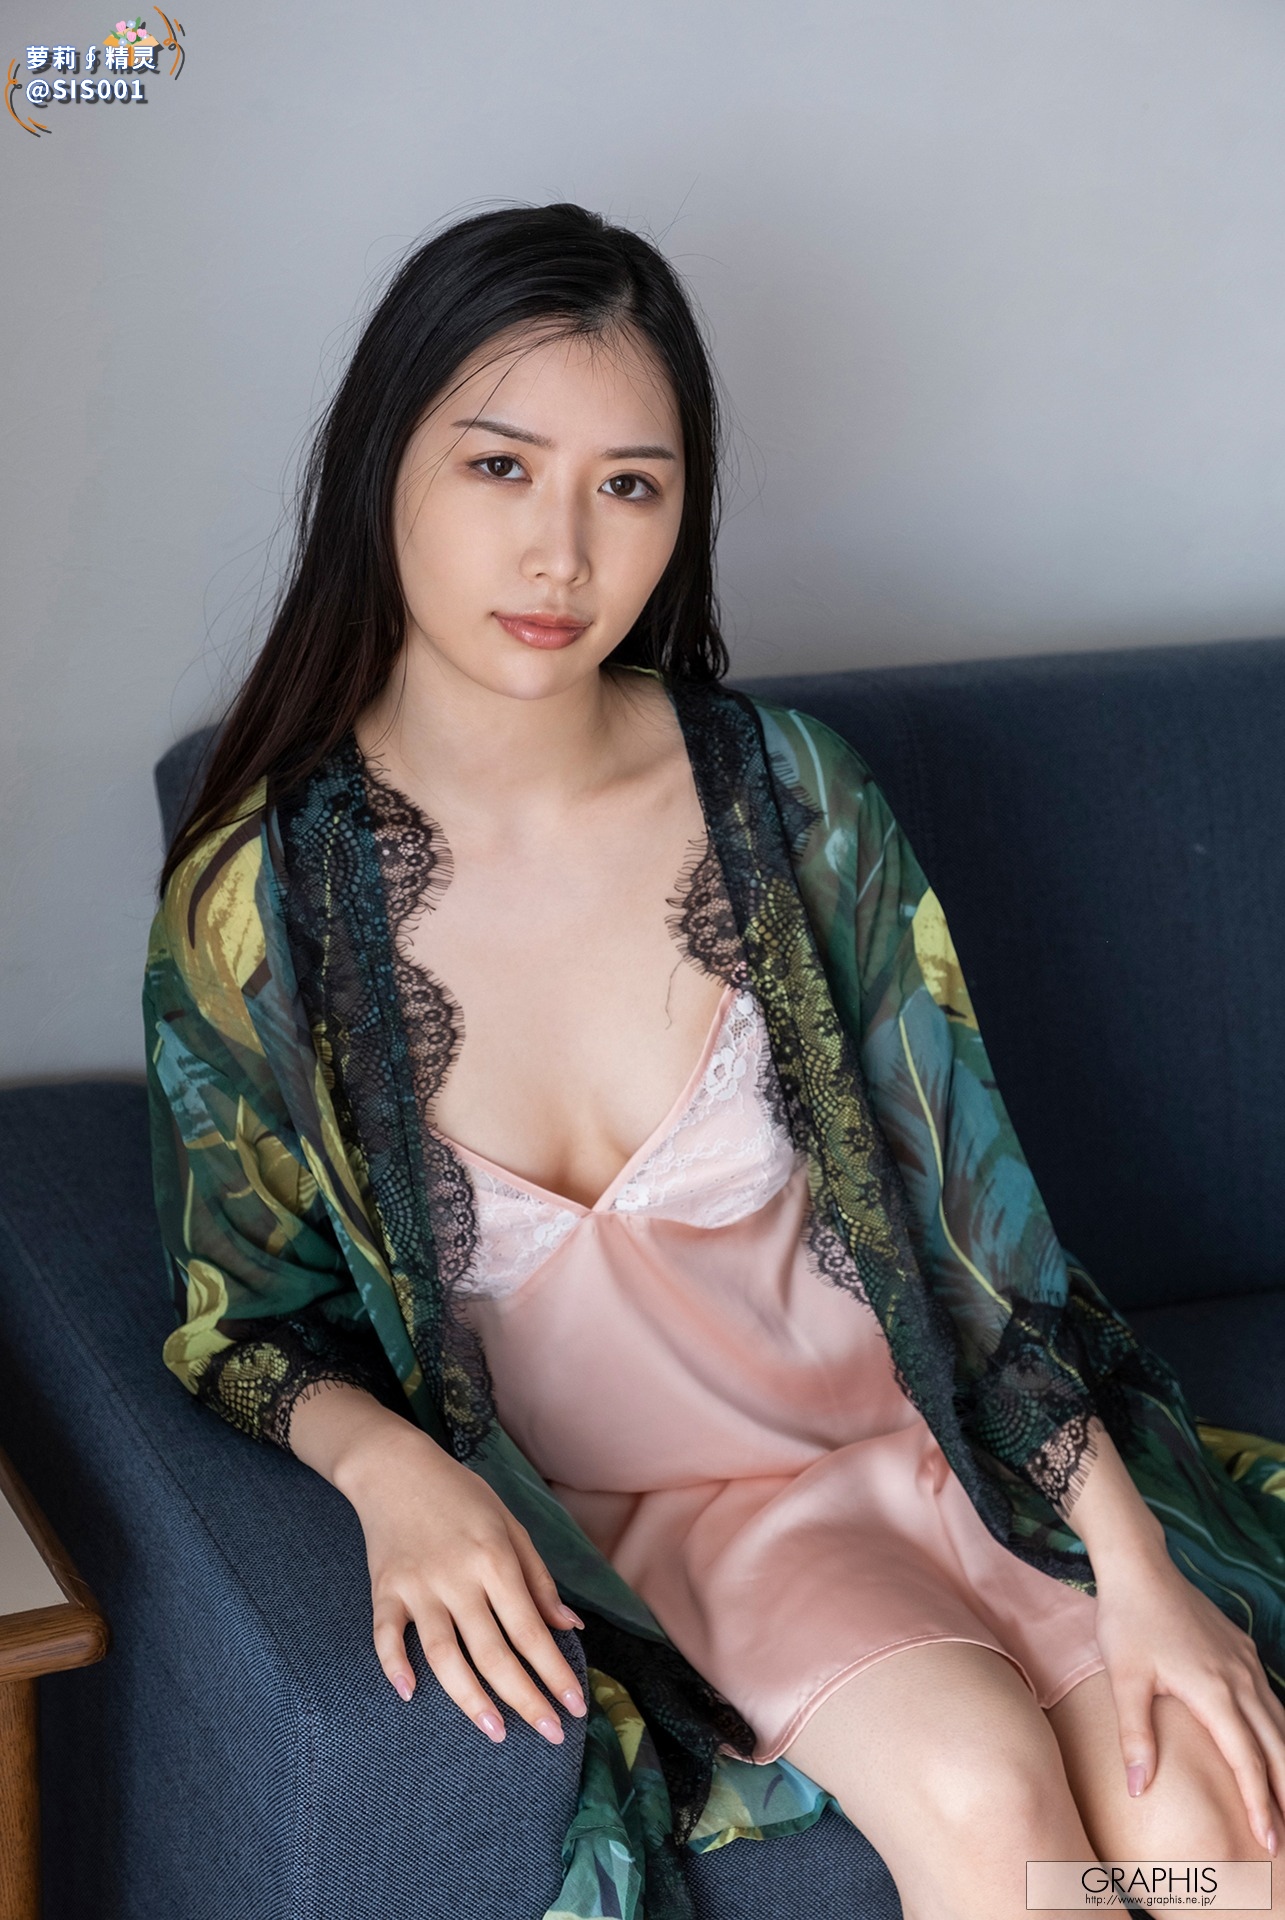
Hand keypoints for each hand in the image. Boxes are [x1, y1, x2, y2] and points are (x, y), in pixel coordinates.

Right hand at [292, 1385, 588, 1747]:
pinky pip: (386, 1636)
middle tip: (548, 1735)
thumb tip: (569, 1628)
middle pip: (494, 1652)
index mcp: (496, 1559)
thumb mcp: (510, 1525)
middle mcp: (459, 1577)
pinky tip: (411, 1694)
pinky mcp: (384, 1590)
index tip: (574, 1708)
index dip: (554, 1674)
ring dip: (470, 1699)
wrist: (395, 1467)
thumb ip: (538, 1580)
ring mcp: (418, 1586)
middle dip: (525, 1699)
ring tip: (494, 1732)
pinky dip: (395, 1666)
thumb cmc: (461, 1496)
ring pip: (445, 1655)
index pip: (531, 1630)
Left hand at [1093, 1545, 1284, 1853]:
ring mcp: (1245, 1663)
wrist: (1141, 1567)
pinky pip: (1272, 1699)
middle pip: (1277, 1748)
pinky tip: (1276, 1748)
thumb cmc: (1128, 1621)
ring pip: (1281, 1724)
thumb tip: (1139, 1790)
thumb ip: (1135, 1735)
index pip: (1247, 1761)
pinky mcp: (1243, 1650)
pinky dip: (1280, 1732)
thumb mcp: (1124, 1678)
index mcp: (1214, 1692)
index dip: (1258, 1804)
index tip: (1268, 1842)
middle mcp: (1240, 1680)